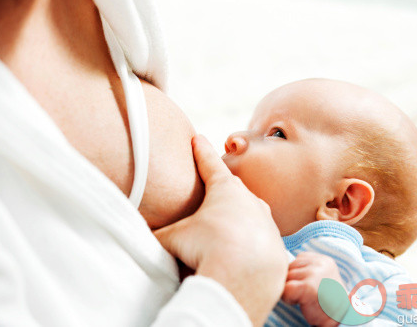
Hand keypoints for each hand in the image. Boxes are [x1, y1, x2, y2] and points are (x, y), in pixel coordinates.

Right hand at [154, 135, 287, 325]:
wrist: (243, 277)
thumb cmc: (208, 247)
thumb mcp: (174, 237)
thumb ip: (157, 233)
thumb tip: (141, 234)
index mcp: (226, 189)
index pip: (209, 164)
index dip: (200, 151)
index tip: (197, 139)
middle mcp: (250, 201)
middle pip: (232, 188)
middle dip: (220, 187)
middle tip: (211, 186)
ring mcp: (266, 222)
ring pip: (248, 213)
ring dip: (236, 217)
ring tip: (224, 229)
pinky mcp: (275, 245)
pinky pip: (258, 238)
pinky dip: (248, 241)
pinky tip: (240, 252)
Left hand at [282, 252, 342, 326]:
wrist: (341, 319)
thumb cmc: (326, 301)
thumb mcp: (319, 277)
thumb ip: (305, 268)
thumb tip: (280, 265)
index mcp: (323, 259)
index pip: (297, 259)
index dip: (297, 274)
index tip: (309, 286)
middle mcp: (319, 263)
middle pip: (289, 267)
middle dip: (292, 281)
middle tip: (306, 294)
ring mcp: (314, 274)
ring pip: (286, 277)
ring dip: (290, 289)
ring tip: (305, 298)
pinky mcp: (308, 287)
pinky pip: (286, 289)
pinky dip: (289, 298)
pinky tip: (301, 302)